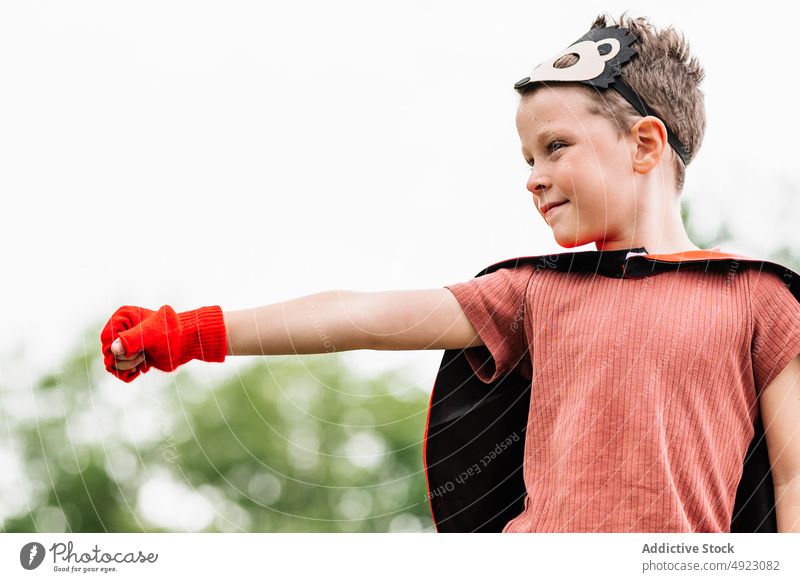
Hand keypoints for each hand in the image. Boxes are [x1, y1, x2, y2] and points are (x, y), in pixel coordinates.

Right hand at [101, 304, 226, 382]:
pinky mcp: (131, 357)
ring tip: (145, 357)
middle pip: (108, 353)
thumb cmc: (171, 333)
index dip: (117, 349)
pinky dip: (130, 373)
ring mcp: (125, 344)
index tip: (136, 348)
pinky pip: (119, 371)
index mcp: (122, 317)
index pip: (106, 338)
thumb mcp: (152, 334)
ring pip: (112, 364)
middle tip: (144, 353)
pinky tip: (144, 367)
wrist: (186, 343)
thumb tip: (113, 350)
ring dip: (130, 366)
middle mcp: (120, 330)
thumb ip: (132, 339)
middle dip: (126, 358)